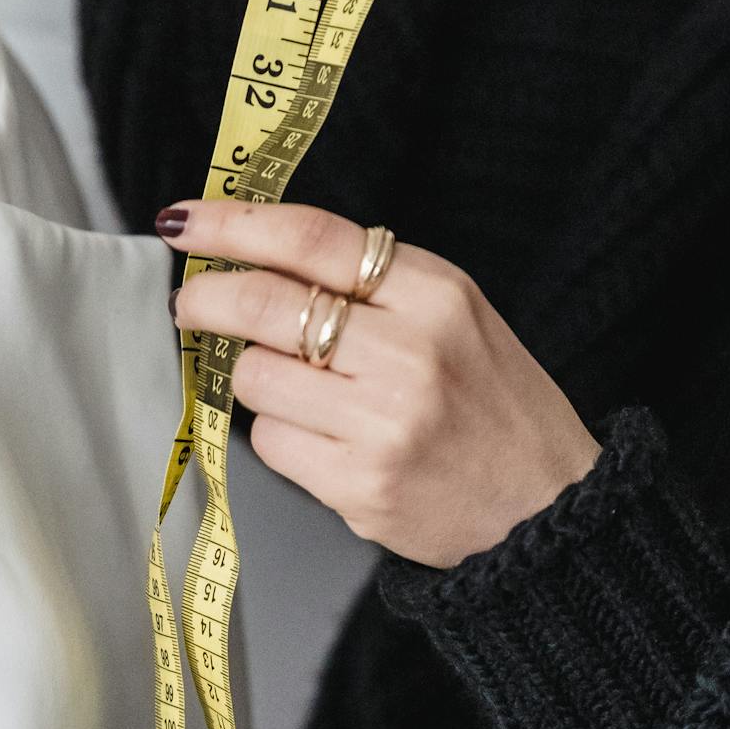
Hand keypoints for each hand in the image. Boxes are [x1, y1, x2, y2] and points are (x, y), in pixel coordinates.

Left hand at [164, 199, 599, 570]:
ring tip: (297, 391)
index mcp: (435, 293)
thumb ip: (367, 284)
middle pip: (264, 304)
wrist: (544, 506)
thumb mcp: (453, 315)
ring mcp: (382, 422)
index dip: (231, 224)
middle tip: (189, 305)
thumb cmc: (491, 406)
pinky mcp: (357, 483)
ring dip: (251, 378)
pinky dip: (277, 435)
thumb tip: (253, 256)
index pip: (310, 239)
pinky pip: (270, 442)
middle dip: (205, 300)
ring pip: (254, 377)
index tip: (185, 222)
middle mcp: (410, 351)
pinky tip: (321, 440)